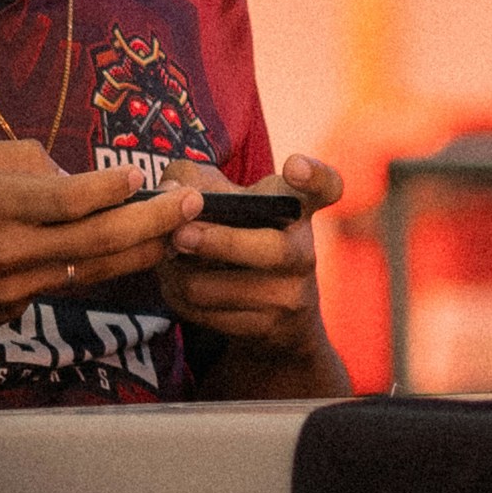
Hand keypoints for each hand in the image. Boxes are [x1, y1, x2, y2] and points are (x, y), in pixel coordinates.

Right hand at [0, 140, 196, 343]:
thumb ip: (21, 160)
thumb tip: (75, 173)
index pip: (69, 199)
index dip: (114, 189)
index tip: (144, 175)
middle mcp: (6, 250)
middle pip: (98, 240)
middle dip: (154, 221)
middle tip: (193, 204)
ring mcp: (11, 289)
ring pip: (93, 272)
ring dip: (141, 251)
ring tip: (178, 231)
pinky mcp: (11, 315)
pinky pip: (62, 287)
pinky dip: (92, 270)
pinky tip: (119, 254)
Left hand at [155, 153, 344, 345]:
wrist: (272, 310)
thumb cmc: (239, 233)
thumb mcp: (226, 199)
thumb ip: (193, 180)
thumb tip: (169, 189)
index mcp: (298, 208)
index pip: (325, 187)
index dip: (314, 176)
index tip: (294, 166)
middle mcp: (303, 250)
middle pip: (271, 250)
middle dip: (220, 243)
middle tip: (180, 235)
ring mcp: (290, 293)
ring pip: (220, 287)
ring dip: (179, 275)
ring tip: (166, 261)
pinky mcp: (268, 326)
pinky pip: (207, 313)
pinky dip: (179, 298)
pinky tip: (176, 286)